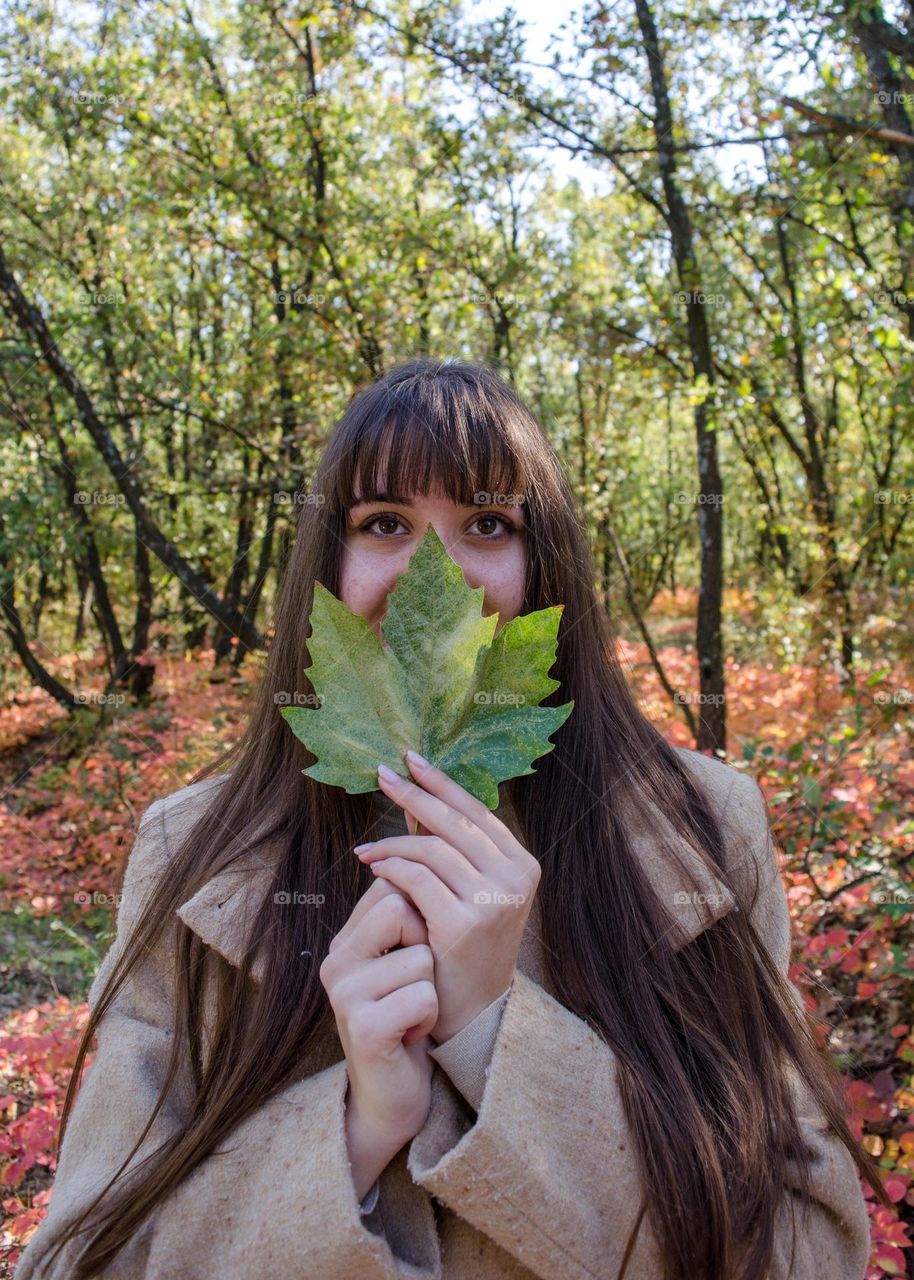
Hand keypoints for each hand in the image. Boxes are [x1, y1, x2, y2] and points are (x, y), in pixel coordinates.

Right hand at [320, 876, 438, 1152]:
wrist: (391, 1095)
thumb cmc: (406, 1018)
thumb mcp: (400, 961)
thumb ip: (403, 915)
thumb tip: (426, 848)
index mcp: (344, 940)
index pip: (390, 887)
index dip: (418, 914)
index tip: (414, 952)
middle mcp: (336, 961)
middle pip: (400, 908)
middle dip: (425, 945)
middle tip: (413, 983)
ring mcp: (345, 995)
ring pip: (420, 956)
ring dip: (431, 988)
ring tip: (413, 1013)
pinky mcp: (365, 1028)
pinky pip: (422, 996)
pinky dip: (429, 1015)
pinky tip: (412, 1035)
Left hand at [354, 752, 540, 1042]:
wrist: (471, 1013)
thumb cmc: (465, 949)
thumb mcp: (470, 893)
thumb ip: (452, 850)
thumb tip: (415, 801)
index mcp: (522, 865)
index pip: (477, 811)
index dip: (442, 783)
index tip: (411, 761)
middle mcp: (514, 878)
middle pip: (453, 822)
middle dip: (413, 795)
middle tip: (382, 776)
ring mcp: (492, 901)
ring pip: (431, 849)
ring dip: (391, 843)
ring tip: (365, 848)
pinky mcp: (464, 923)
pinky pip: (416, 879)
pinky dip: (390, 868)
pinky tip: (373, 868)